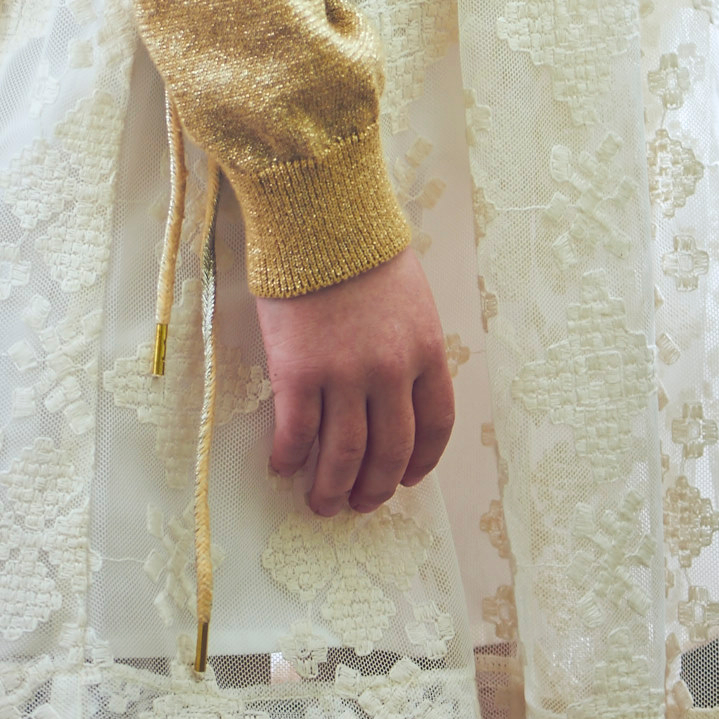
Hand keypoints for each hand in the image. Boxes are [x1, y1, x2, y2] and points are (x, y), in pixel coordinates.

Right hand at [255, 245, 454, 516]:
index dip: (421, 460)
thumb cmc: (359, 246)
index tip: (407, 478)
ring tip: (322, 503)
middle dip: (376, 488)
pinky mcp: (298, 373)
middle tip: (361, 504)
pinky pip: (297, 434)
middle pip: (390, 451)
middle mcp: (391, 372)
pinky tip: (283, 465)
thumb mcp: (409, 294)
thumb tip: (396, 388)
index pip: (435, 424)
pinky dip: (290, 458)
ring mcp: (344, 375)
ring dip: (333, 489)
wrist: (318, 214)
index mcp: (426, 350)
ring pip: (344, 456)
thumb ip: (408, 342)